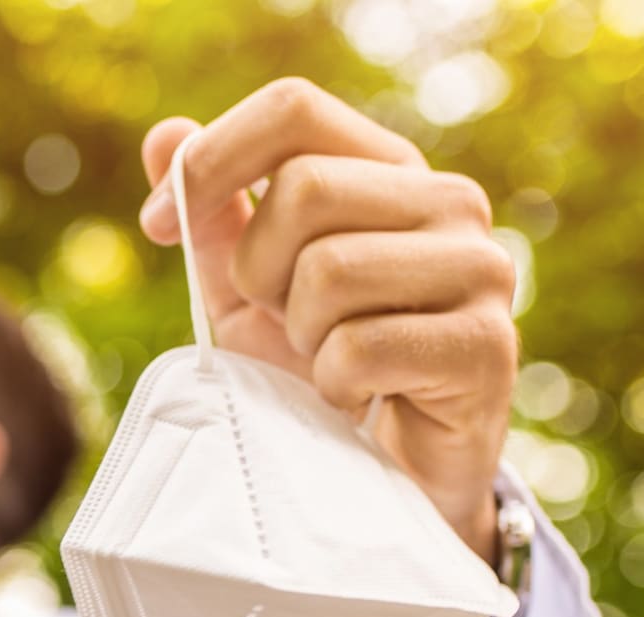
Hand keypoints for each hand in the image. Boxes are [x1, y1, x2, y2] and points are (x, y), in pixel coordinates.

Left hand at [137, 78, 516, 560]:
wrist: (387, 479)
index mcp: (390, 171)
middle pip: (302, 191)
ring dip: (302, 337)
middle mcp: (449, 202)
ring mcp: (480, 270)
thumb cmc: (317, 375)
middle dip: (259, 274)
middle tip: (285, 327)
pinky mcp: (487, 346)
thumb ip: (214, 215)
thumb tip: (166, 135)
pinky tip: (358, 400)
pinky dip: (334, 386)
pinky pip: (361, 347)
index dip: (210, 161)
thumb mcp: (249, 292)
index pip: (293, 110)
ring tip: (328, 363)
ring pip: (329, 270)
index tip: (156, 228)